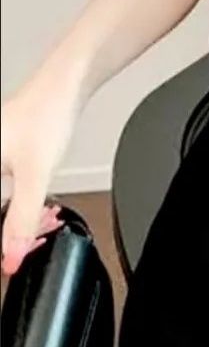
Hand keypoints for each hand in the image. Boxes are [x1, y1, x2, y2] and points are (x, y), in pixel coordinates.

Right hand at [1, 75, 80, 274]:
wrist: (64, 86)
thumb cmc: (46, 116)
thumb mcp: (35, 176)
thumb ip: (21, 218)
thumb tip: (10, 256)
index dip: (1, 240)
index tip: (6, 260)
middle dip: (7, 231)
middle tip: (17, 250)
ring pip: (0, 199)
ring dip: (10, 219)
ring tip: (30, 232)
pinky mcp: (1, 152)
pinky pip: (2, 186)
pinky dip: (13, 204)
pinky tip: (31, 212)